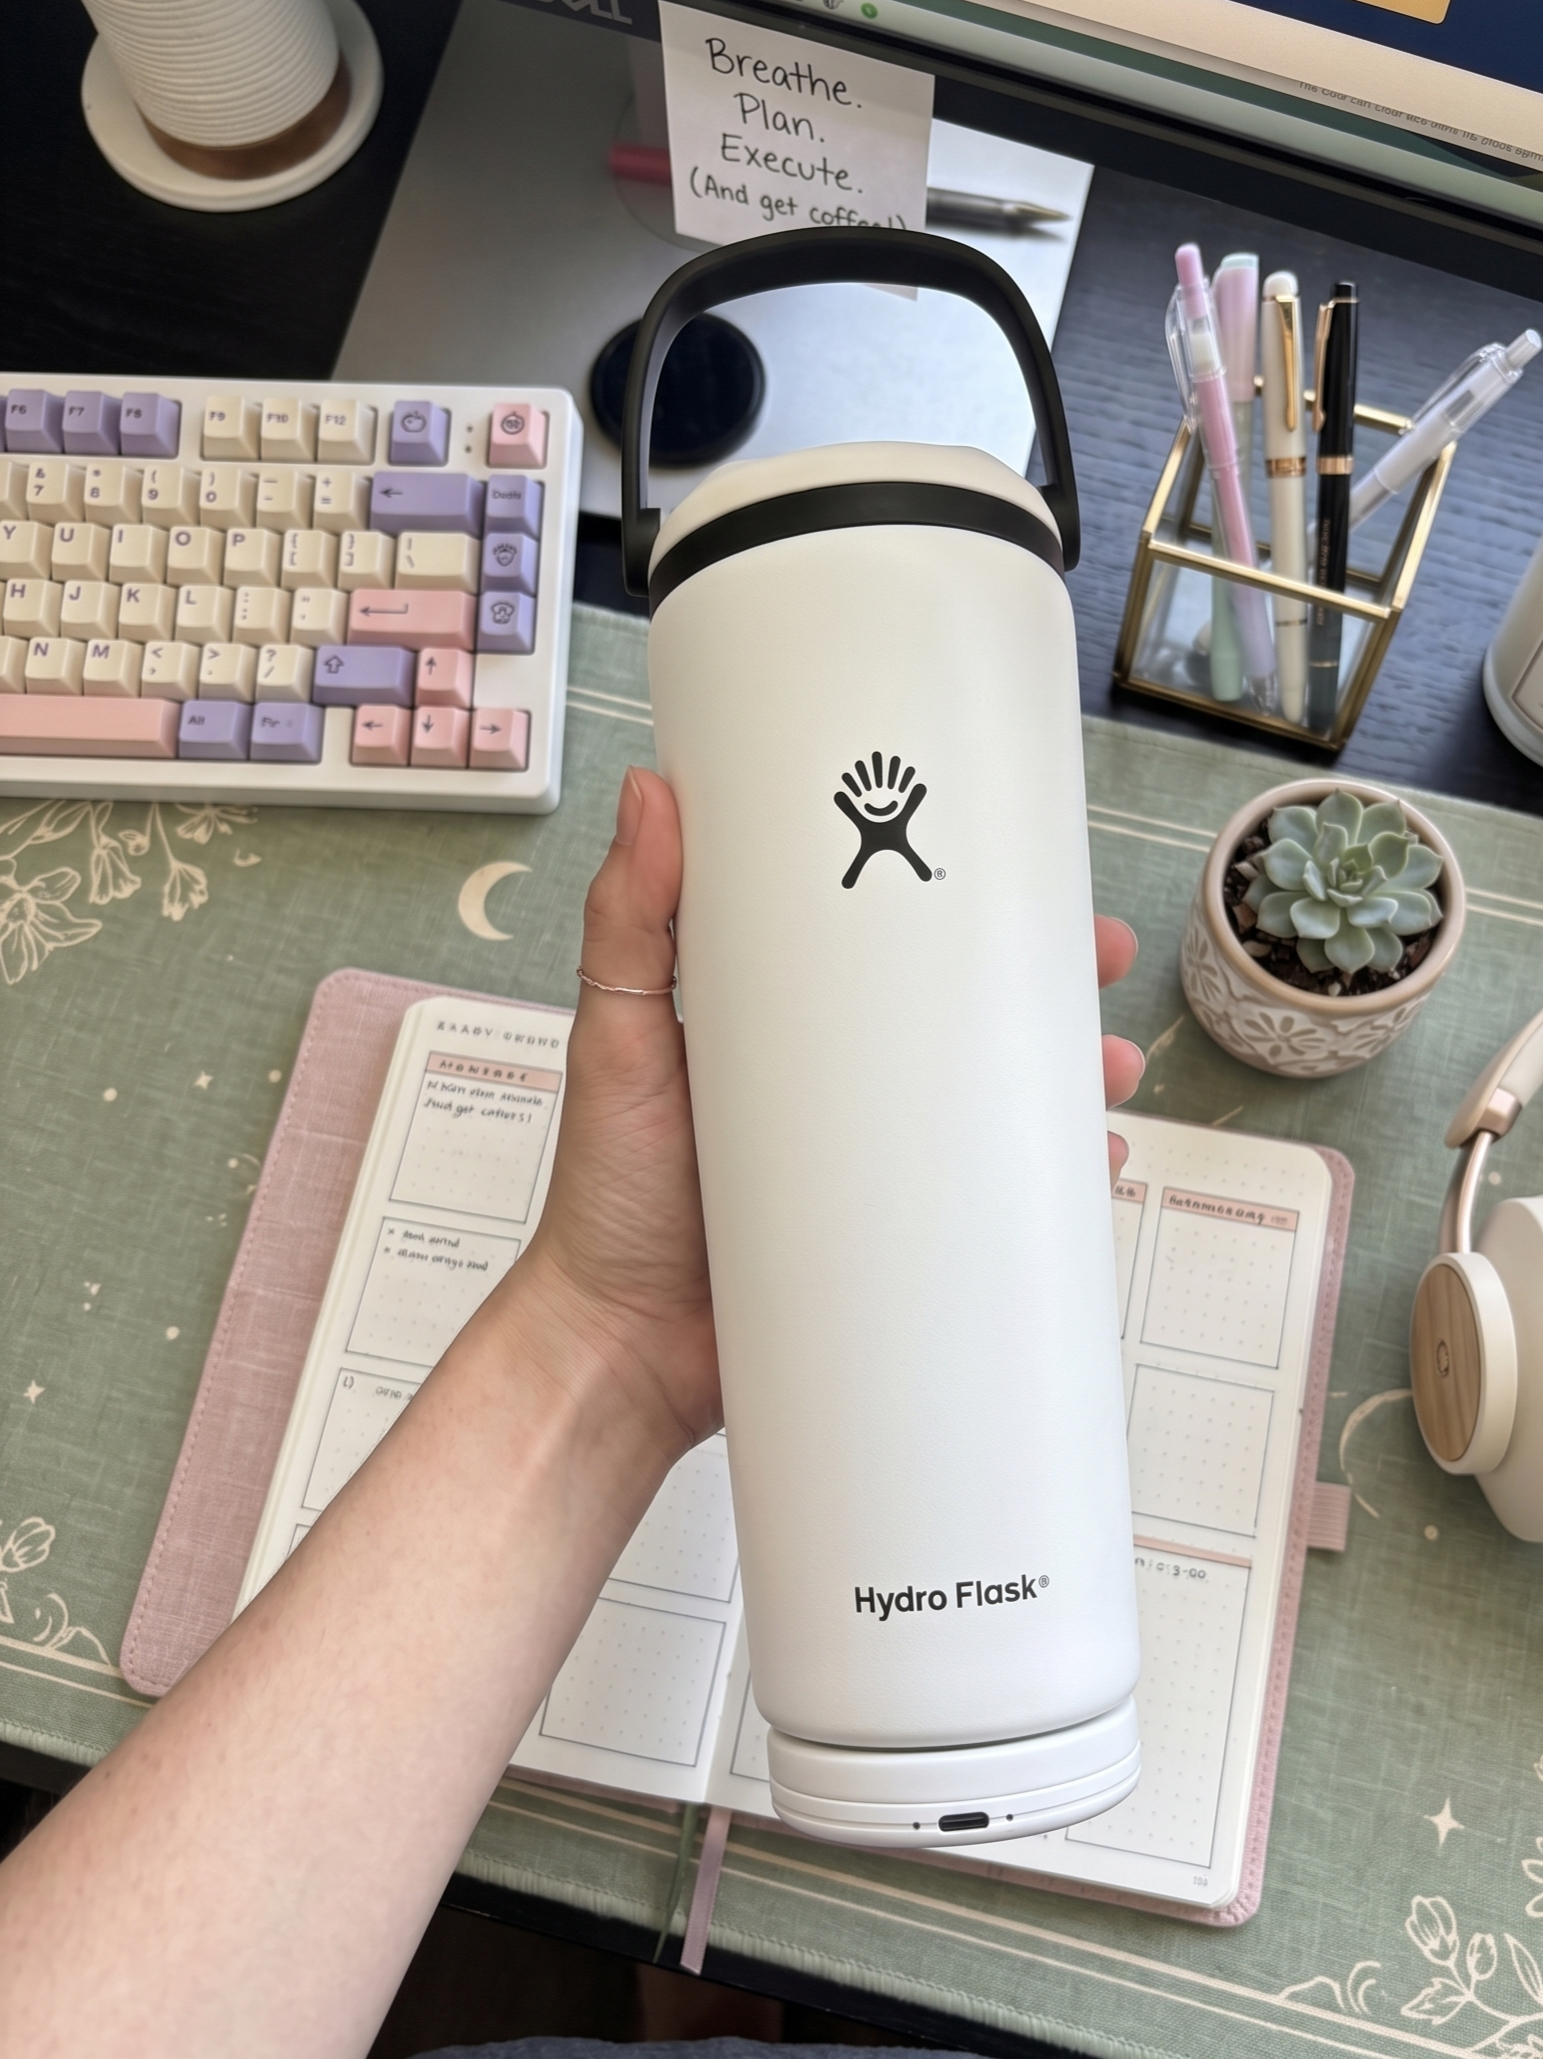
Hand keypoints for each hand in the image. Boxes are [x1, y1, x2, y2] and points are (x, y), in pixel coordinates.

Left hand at [528, 768, 1143, 1450]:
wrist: (619, 1349)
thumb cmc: (607, 1196)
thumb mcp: (614, 1038)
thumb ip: (627, 923)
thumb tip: (649, 796)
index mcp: (780, 1021)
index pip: (879, 940)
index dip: (948, 900)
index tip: (1006, 864)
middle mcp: (836, 1085)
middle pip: (958, 1015)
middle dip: (1041, 985)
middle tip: (1094, 960)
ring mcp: (871, 1161)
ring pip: (991, 1103)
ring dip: (1061, 1079)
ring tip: (1106, 1071)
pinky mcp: (893, 1234)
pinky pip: (987, 1199)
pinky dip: (1045, 1179)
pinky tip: (1088, 1166)